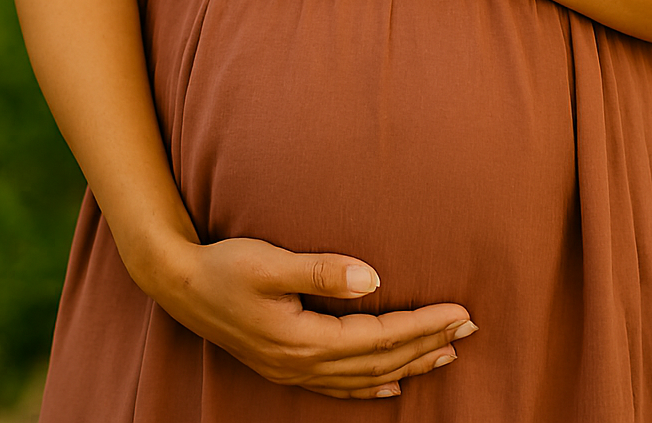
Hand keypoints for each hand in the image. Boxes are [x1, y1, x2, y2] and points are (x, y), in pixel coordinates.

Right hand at [153, 235, 475, 398]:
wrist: (181, 286)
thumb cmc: (226, 266)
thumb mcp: (270, 262)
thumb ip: (321, 271)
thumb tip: (373, 278)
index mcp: (304, 340)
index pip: (380, 337)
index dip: (423, 324)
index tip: (460, 311)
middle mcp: (304, 364)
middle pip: (381, 361)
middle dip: (428, 344)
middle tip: (470, 329)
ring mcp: (295, 371)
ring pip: (366, 378)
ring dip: (409, 364)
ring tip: (448, 353)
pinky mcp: (287, 367)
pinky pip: (342, 387)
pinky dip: (374, 388)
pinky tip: (394, 386)